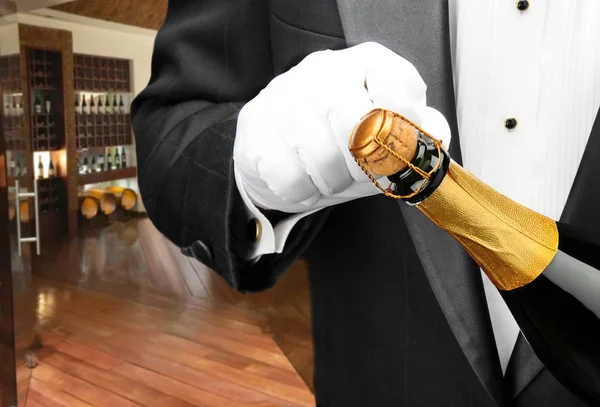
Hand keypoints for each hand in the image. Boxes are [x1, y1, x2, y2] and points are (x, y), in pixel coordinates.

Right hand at [234, 42, 450, 212]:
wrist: (284, 151)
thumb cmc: (344, 144)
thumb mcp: (387, 139)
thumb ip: (417, 136)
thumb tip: (434, 136)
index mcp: (368, 64)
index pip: (395, 87)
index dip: (401, 130)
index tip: (397, 151)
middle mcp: (324, 69)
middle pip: (352, 121)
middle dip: (362, 164)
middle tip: (360, 177)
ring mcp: (284, 93)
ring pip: (316, 151)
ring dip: (330, 182)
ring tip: (330, 182)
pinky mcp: (255, 122)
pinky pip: (284, 172)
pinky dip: (300, 191)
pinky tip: (303, 184)